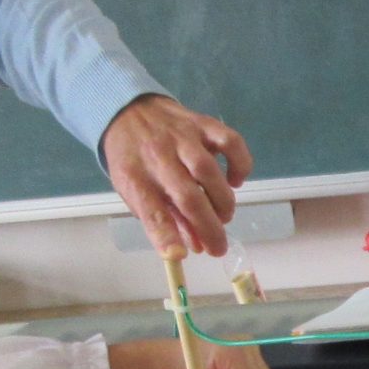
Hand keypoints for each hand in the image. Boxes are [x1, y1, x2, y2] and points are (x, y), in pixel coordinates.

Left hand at [103, 94, 251, 256]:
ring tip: (224, 216)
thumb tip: (192, 248)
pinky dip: (240, 164)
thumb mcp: (136, 193)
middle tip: (218, 248)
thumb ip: (163, 220)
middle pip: (188, 197)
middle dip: (209, 228)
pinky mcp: (203, 124)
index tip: (178, 256)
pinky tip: (235, 180)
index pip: (150, 211)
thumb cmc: (134, 161)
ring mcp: (183, 138)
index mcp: (135, 179)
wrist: (128, 111)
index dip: (165, 236)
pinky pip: (230, 141)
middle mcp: (158, 157)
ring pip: (209, 172)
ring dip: (223, 201)